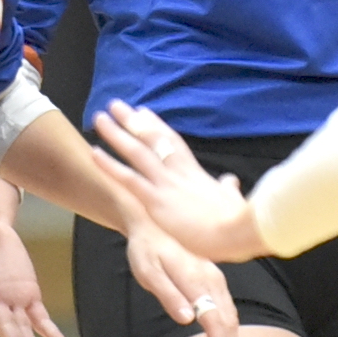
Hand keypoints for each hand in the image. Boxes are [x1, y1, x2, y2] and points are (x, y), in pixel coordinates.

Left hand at [89, 102, 267, 262]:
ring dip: (117, 134)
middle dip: (133, 121)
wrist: (242, 231)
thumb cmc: (240, 222)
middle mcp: (179, 173)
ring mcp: (167, 185)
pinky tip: (95, 152)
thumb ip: (227, 189)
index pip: (173, 143)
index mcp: (196, 174)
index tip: (142, 112)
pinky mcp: (158, 201)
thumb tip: (230, 180)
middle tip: (115, 105)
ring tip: (99, 118)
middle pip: (153, 139)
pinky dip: (111, 165)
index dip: (156, 127)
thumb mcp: (233, 200)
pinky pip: (129, 179)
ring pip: (137, 153)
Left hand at [123, 220, 241, 336]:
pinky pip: (228, 308)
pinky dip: (230, 329)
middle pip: (229, 322)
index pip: (215, 321)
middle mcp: (213, 280)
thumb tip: (186, 319)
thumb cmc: (145, 249)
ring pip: (231, 316)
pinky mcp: (215, 278)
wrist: (151, 223)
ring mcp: (216, 278)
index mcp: (197, 280)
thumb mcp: (148, 272)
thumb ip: (167, 294)